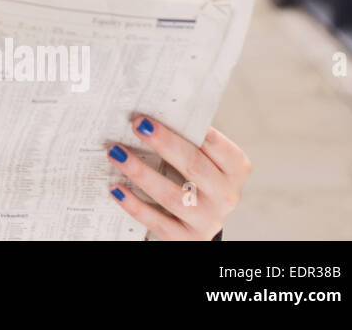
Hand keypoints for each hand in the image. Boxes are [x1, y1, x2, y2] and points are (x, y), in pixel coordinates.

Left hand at [105, 115, 251, 239]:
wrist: (198, 220)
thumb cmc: (195, 178)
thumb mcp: (201, 159)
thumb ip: (186, 140)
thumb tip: (148, 117)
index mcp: (235, 170)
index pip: (216, 145)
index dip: (190, 128)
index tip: (163, 113)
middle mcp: (226, 196)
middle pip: (194, 166)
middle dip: (164, 143)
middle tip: (137, 125)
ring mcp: (208, 220)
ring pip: (171, 195)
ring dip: (141, 172)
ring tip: (116, 153)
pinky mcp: (188, 239)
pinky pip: (157, 221)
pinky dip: (135, 204)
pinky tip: (116, 188)